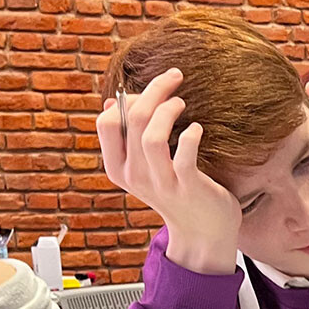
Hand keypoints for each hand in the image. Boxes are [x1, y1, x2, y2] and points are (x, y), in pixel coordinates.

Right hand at [95, 67, 242, 274]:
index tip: (148, 92)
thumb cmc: (175, 191)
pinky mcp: (188, 187)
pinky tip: (197, 129)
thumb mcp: (144, 167)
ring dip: (168, 110)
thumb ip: (128, 139)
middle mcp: (135, 175)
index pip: (105, 123)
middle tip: (173, 77)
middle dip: (154, 90)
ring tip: (182, 103)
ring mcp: (161, 183)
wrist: (202, 232)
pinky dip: (191, 135)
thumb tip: (109, 104)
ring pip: (152, 136)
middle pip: (132, 120)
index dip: (125, 99)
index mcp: (119, 167)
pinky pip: (185, 155)